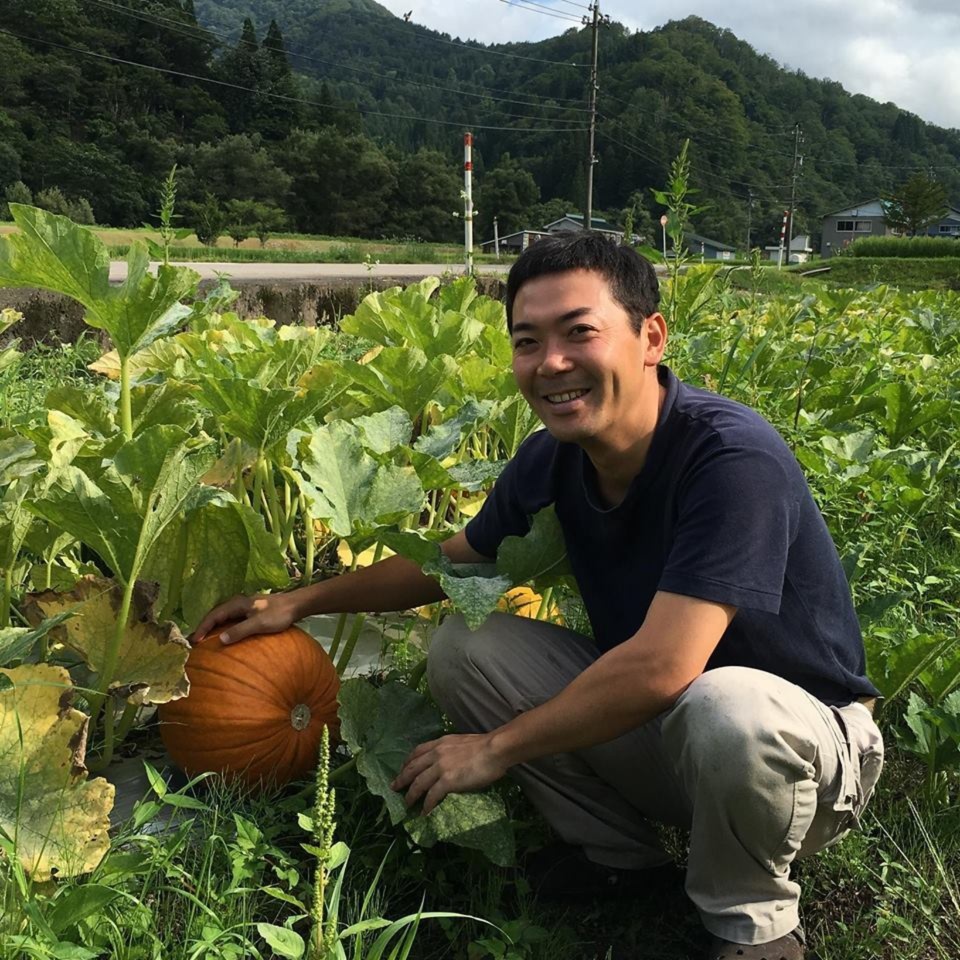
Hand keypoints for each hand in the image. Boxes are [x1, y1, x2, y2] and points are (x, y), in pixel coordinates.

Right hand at [191, 592, 300, 645]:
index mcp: (236, 604)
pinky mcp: (249, 612)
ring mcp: (243, 607)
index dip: (202, 628)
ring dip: (212, 627)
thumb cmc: (278, 614)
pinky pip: (230, 620)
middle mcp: (237, 603)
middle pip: (214, 615)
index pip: (213, 616)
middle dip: (203, 627)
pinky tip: (222, 636)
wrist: (295, 605)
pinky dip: (222, 627)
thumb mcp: (259, 624)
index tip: (194, 641)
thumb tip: (220, 640)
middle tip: (193, 642)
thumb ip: (240, 631)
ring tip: (202, 640)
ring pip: (222, 617)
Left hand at [390, 732, 507, 814]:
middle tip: (394, 787)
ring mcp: (440, 767)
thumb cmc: (485, 746)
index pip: (417, 751)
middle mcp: (436, 754)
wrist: (495, 749)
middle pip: (412, 768)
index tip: (403, 769)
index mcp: (440, 743)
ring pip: (418, 783)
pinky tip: (424, 813)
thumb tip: (452, 760)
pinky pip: (432, 796)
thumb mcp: (462, 742)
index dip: (407, 761)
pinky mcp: (448, 781)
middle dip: (401, 778)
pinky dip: (426, 805)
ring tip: (407, 804)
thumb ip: (452, 750)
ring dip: (411, 795)